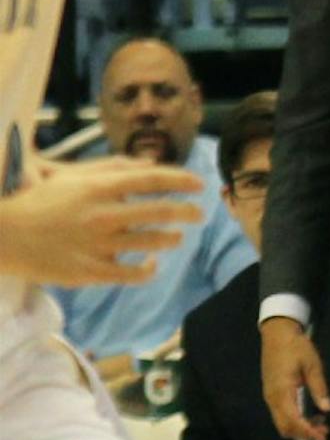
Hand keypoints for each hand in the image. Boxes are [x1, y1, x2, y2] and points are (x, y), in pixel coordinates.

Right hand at [0, 159, 202, 286]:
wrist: (5, 235)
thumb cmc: (38, 201)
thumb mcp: (72, 176)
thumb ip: (112, 168)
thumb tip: (149, 165)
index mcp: (98, 187)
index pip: (152, 179)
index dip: (181, 180)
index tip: (199, 184)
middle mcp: (103, 215)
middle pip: (160, 211)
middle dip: (187, 211)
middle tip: (199, 213)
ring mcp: (99, 245)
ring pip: (152, 243)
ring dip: (171, 239)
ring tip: (177, 237)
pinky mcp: (92, 272)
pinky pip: (132, 273)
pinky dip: (148, 269)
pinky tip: (153, 265)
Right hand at [261, 316, 329, 439]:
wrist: (277, 333)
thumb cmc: (296, 346)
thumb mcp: (312, 364)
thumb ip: (318, 387)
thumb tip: (326, 408)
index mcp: (282, 391)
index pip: (293, 420)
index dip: (308, 432)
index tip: (323, 436)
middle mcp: (272, 398)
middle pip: (285, 427)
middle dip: (304, 434)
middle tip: (324, 432)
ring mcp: (270, 396)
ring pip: (282, 423)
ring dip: (300, 428)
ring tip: (320, 424)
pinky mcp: (271, 394)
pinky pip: (281, 415)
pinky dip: (295, 420)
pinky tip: (309, 415)